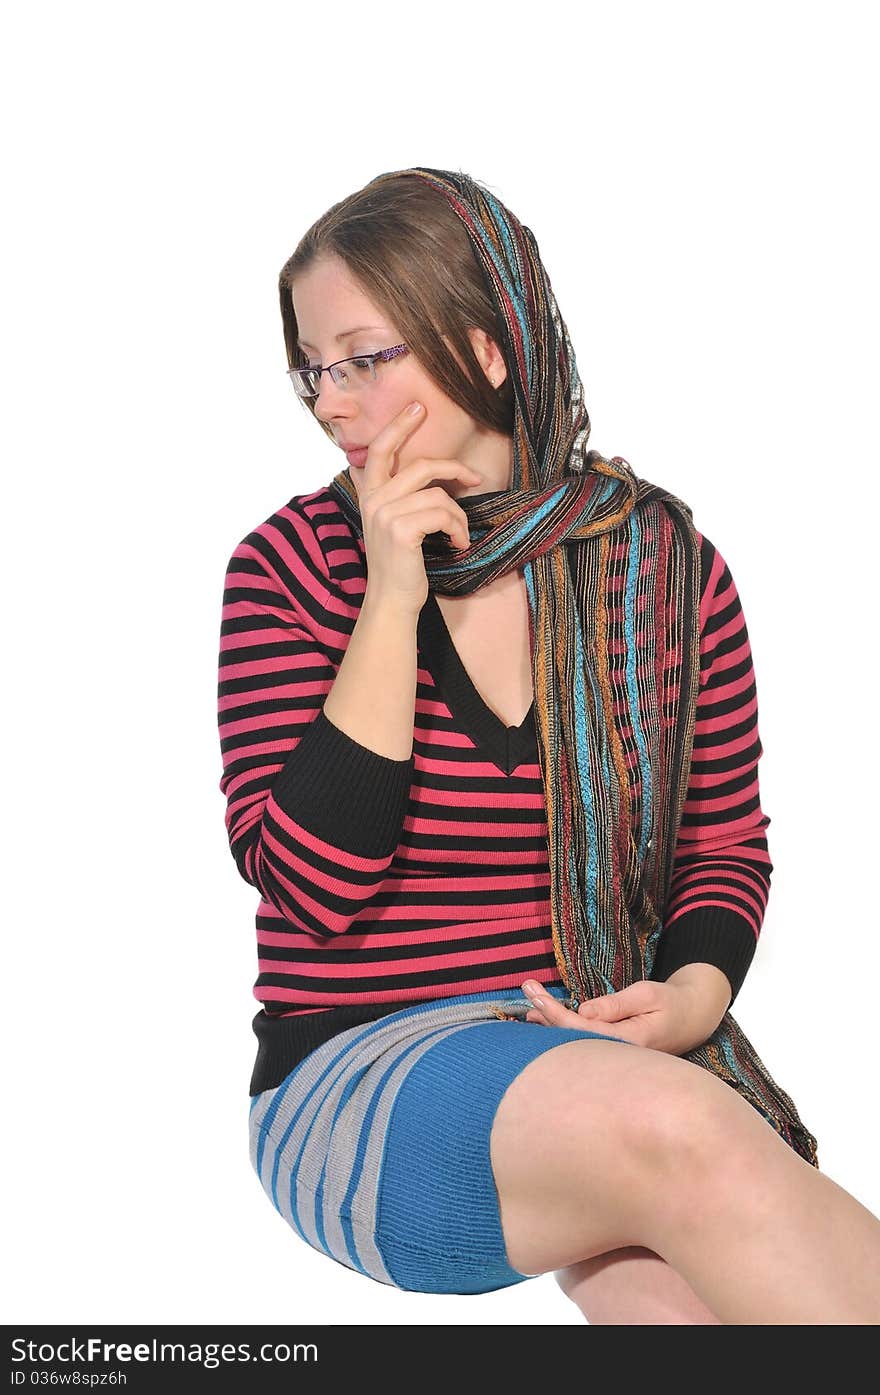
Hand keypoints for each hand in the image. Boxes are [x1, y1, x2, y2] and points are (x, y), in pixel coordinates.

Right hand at [350, 401, 480, 616]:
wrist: (392, 600)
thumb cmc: (400, 564)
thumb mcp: (394, 524)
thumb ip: (403, 497)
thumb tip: (436, 476)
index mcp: (369, 494)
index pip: (380, 450)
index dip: (399, 426)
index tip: (418, 407)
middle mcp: (373, 500)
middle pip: (421, 466)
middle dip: (453, 468)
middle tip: (474, 477)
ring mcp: (385, 513)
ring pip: (439, 496)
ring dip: (458, 516)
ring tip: (458, 535)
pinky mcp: (401, 529)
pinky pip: (443, 514)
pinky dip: (458, 529)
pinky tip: (456, 543)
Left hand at [520, 978, 724, 1055]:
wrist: (694, 1018)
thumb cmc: (672, 1004)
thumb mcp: (648, 996)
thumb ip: (616, 1005)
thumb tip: (584, 1012)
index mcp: (629, 1042)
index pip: (581, 1030)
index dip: (555, 1012)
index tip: (534, 992)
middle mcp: (619, 1057)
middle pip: (573, 1041)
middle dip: (547, 1016)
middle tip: (526, 991)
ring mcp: (616, 1059)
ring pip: (576, 1046)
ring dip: (551, 1026)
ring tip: (529, 1009)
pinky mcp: (614, 1054)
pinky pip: (584, 1044)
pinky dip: (564, 1030)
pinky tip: (546, 1022)